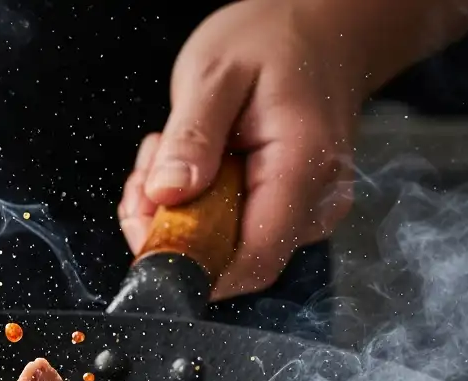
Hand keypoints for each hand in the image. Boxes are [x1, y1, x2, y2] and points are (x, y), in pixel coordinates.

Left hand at [119, 0, 362, 298]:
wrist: (320, 29)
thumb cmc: (274, 41)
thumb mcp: (214, 74)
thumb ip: (191, 137)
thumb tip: (168, 195)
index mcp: (302, 169)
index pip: (252, 261)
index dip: (190, 264)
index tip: (147, 227)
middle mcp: (315, 203)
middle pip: (232, 261)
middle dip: (173, 229)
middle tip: (147, 173)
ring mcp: (306, 212)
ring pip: (225, 249)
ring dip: (179, 214)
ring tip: (169, 152)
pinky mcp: (290, 212)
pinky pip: (232, 232)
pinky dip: (196, 206)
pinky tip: (190, 164)